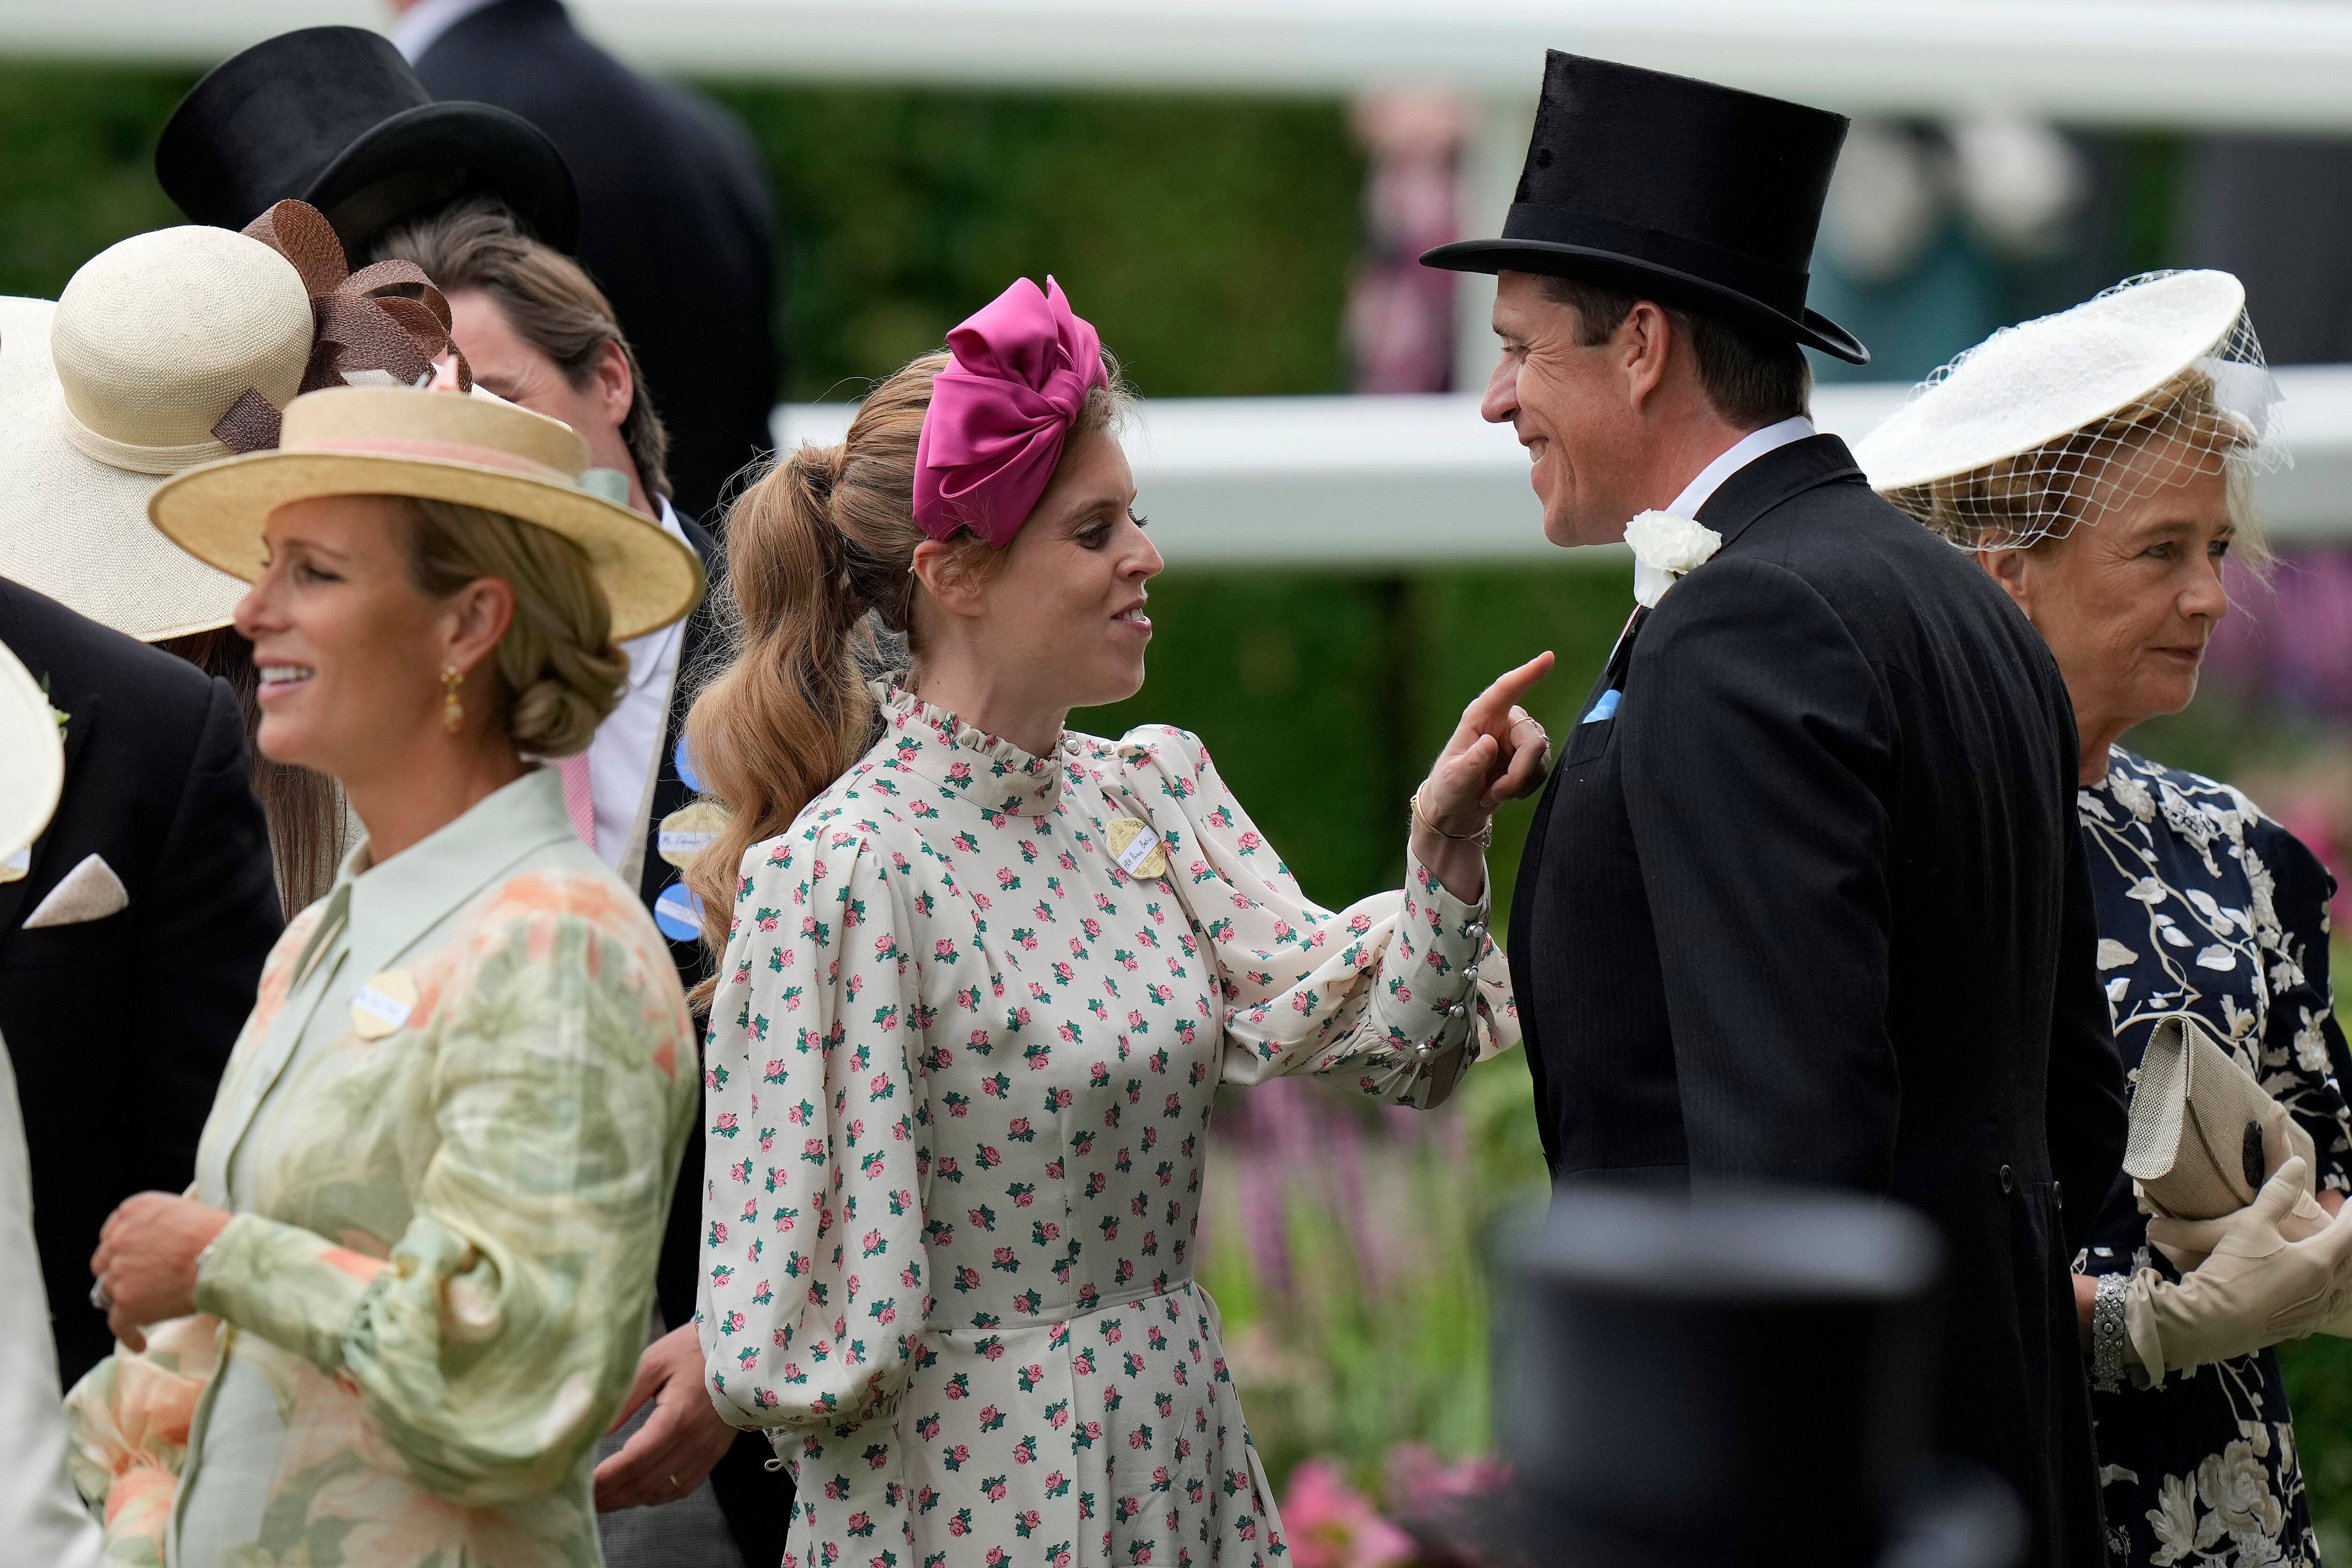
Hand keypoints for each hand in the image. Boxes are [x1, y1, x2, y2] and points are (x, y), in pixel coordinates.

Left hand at [90, 1192, 231, 1352]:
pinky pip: (118, 1324)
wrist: (224, 1259)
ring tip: (146, 1310)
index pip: (112, 1232)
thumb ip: (160, 1221)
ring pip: (110, 1291)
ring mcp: (119, 1273)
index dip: (123, 1248)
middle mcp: (118, 1240)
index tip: (132, 1257)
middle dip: (119, 1272)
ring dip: (126, 1300)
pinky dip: (128, 1335)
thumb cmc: (217, 1233)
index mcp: (133, 1212)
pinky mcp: (126, 1303)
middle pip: (105, 1262)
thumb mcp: (184, 1209)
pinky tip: (139, 1343)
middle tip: (140, 1282)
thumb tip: (162, 1238)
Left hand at [592, 1323, 739, 1510]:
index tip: (580, 1485)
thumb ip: (624, 1397)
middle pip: (645, 1483)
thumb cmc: (695, 1349)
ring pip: (662, 1491)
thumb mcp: (654, 1362)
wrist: (746, 1349)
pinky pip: (682, 1487)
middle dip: (610, 1495)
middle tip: (584, 1500)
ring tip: (603, 1500)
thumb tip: (595, 1429)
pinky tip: (637, 1492)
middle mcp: (694, 1442)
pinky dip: (656, 1496)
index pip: (633, 1461)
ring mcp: (707, 1451)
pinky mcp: (714, 1454)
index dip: (605, 1479)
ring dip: (630, 1499)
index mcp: (678, 1418)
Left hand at [1414, 651, 1556, 834]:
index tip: (1548, 657)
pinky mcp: (1530, 755)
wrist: (1458, 807)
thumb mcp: (1454, 778)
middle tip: (1493, 794)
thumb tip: (1490, 743)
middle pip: (1533, 742)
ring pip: (1540, 758)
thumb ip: (1471, 762)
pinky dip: (1524, 788)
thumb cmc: (1450, 787)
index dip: (1528, 673)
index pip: (1506, 690)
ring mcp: (1519, 737)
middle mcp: (1504, 721)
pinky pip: (1542, 771)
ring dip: (1518, 784)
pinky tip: (1504, 792)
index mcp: (1480, 716)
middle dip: (1518, 775)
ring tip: (1492, 793)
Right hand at [2125, 1157, 2351, 1376]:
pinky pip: (2329, 1307)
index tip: (2351, 1200)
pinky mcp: (2300, 1326)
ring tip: (2338, 1259)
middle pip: (2351, 1262)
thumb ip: (2277, 1194)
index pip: (2349, 1231)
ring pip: (2343, 1288)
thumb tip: (2297, 1164)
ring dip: (2345, 1270)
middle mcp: (2325, 1287)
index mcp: (2318, 1260)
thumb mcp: (2251, 1224)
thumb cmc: (2233, 1270)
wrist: (2213, 1323)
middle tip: (2345, 1226)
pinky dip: (2333, 1292)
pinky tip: (2321, 1292)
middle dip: (2350, 1241)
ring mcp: (2314, 1311)